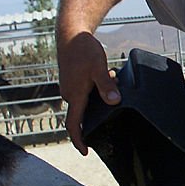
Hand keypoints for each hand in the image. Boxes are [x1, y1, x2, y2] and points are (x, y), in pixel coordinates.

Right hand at [57, 31, 121, 154]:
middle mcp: (69, 94)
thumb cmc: (82, 50)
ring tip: (113, 83)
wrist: (70, 33)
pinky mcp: (73, 80)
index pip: (73, 125)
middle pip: (82, 115)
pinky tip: (109, 76)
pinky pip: (86, 92)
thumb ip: (106, 86)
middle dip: (98, 115)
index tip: (86, 152)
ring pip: (87, 101)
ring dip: (101, 98)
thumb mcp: (98, 67)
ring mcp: (70, 87)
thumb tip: (114, 102)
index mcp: (74, 95)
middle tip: (114, 107)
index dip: (79, 140)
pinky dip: (98, 89)